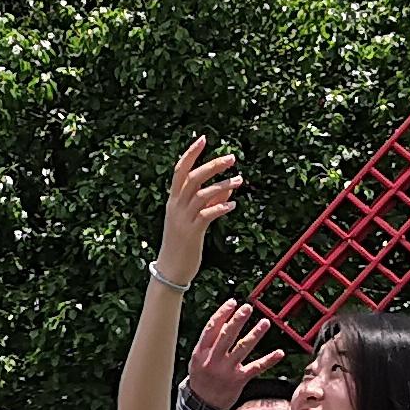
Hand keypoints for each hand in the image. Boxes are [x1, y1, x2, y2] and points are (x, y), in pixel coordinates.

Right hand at [157, 138, 242, 283]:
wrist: (170, 270)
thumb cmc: (183, 244)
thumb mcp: (194, 220)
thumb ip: (210, 202)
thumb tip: (228, 189)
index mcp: (174, 201)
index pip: (180, 171)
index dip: (191, 154)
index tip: (203, 139)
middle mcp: (176, 206)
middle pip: (192, 178)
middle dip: (212, 165)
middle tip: (232, 158)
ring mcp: (183, 219)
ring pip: (201, 194)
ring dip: (222, 185)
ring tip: (239, 181)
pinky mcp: (191, 233)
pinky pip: (206, 215)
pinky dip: (220, 208)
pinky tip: (232, 206)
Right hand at [186, 297, 289, 409]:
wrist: (201, 405)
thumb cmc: (201, 377)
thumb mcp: (198, 359)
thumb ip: (211, 342)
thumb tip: (227, 323)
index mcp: (201, 352)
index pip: (211, 328)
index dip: (222, 314)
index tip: (232, 302)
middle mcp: (213, 360)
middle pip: (226, 336)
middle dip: (237, 320)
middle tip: (248, 308)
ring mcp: (226, 371)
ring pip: (242, 349)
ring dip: (255, 335)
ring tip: (265, 323)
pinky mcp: (239, 380)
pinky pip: (256, 368)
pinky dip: (268, 360)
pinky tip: (279, 353)